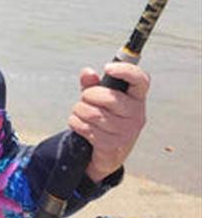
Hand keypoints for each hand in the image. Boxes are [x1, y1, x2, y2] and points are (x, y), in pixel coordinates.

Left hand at [68, 62, 149, 181]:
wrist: (109, 150)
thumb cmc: (105, 115)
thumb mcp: (98, 97)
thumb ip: (92, 83)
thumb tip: (88, 73)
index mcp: (137, 97)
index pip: (141, 79)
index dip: (125, 71)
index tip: (107, 68)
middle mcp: (137, 114)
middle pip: (109, 98)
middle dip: (88, 95)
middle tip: (85, 98)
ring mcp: (127, 131)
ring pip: (93, 114)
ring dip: (79, 111)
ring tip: (80, 111)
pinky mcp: (114, 144)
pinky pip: (86, 128)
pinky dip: (76, 123)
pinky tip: (79, 123)